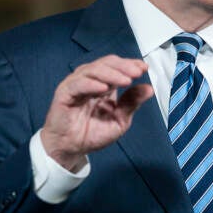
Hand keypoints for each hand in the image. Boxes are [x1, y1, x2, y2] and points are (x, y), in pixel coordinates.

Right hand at [40, 55, 153, 171]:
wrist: (70, 149)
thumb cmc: (91, 134)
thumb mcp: (119, 120)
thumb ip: (131, 103)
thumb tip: (149, 89)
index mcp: (103, 84)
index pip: (116, 66)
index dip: (129, 64)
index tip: (144, 68)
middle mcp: (89, 80)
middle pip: (106, 64)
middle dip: (123, 67)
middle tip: (136, 73)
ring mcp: (76, 85)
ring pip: (93, 70)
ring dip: (111, 74)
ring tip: (125, 80)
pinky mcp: (64, 93)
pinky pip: (77, 84)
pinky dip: (91, 84)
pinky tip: (104, 88)